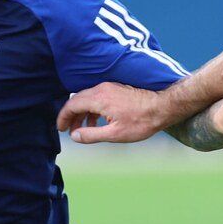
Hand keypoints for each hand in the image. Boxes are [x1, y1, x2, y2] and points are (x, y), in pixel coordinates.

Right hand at [58, 82, 174, 143]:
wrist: (162, 107)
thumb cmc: (141, 121)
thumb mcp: (114, 134)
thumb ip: (91, 135)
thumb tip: (74, 136)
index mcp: (99, 99)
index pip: (72, 105)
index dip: (63, 117)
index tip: (60, 128)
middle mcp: (102, 89)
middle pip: (77, 100)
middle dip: (71, 115)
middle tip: (68, 130)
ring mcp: (109, 87)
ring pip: (87, 98)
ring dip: (82, 113)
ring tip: (82, 129)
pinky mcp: (116, 89)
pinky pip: (97, 97)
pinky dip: (92, 109)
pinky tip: (97, 121)